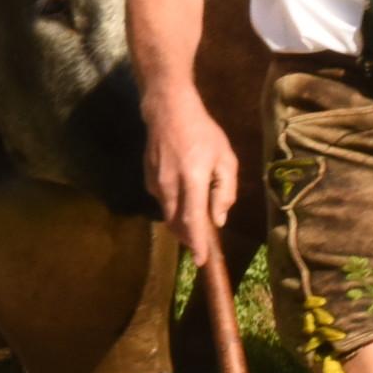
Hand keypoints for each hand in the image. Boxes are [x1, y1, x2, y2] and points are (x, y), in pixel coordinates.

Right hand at [145, 92, 238, 257]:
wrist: (167, 110)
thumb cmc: (203, 132)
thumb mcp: (225, 158)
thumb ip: (225, 190)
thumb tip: (218, 220)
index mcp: (192, 180)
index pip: (193, 221)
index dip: (197, 244)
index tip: (201, 261)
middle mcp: (170, 186)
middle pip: (177, 224)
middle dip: (188, 239)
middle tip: (200, 246)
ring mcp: (155, 183)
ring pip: (167, 214)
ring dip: (180, 224)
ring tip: (193, 226)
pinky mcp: (147, 179)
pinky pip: (162, 201)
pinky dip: (173, 207)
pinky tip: (182, 199)